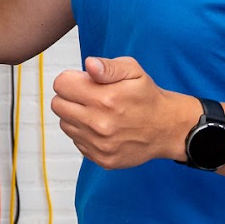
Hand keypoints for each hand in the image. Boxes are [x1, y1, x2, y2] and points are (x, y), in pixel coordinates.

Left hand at [51, 56, 190, 169]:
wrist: (166, 128)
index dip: (70, 79)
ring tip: (96, 111)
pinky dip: (84, 133)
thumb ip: (108, 66)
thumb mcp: (133, 70)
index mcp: (105, 99)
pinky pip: (77, 142)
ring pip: (65, 124)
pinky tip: (101, 127)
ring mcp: (100, 145)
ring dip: (75, 116)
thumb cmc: (147, 97)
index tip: (82, 81)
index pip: (61, 85)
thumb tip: (89, 64)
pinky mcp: (102, 159)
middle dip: (69, 97)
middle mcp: (99, 124)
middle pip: (58, 105)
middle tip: (88, 96)